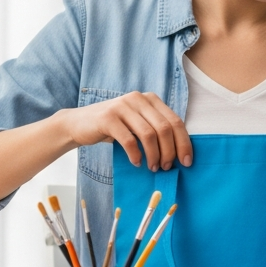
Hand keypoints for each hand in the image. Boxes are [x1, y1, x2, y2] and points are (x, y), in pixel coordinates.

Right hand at [58, 92, 191, 171]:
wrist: (78, 124)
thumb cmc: (114, 127)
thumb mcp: (137, 123)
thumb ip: (155, 129)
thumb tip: (180, 152)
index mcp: (150, 99)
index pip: (175, 121)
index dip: (184, 143)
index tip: (187, 161)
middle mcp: (138, 99)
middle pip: (164, 128)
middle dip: (170, 151)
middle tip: (167, 167)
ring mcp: (122, 106)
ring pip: (148, 134)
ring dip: (154, 155)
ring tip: (153, 167)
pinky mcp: (108, 118)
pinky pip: (129, 140)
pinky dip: (136, 155)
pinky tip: (137, 163)